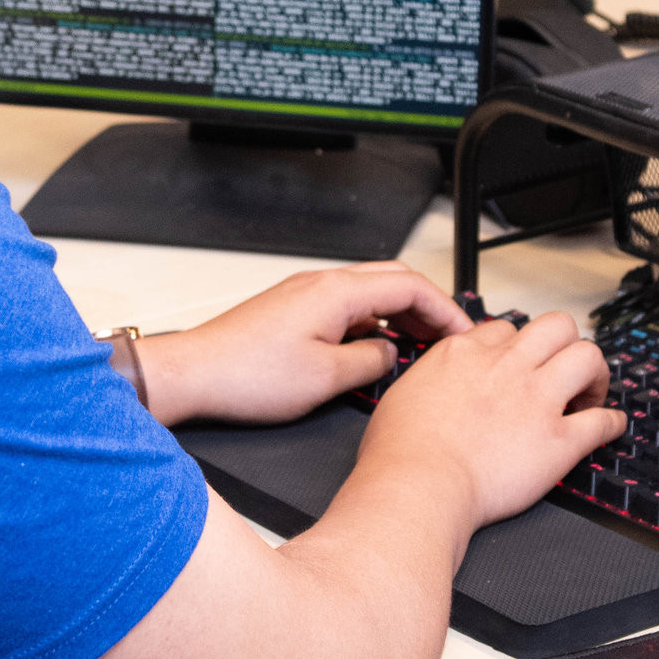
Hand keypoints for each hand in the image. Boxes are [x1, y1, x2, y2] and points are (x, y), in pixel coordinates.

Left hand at [128, 262, 467, 426]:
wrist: (195, 375)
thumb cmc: (246, 375)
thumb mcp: (326, 379)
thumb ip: (371, 362)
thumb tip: (390, 355)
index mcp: (337, 292)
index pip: (411, 285)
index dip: (445, 309)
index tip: (463, 333)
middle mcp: (322, 284)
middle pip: (393, 280)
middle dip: (427, 307)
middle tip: (446, 338)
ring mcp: (305, 295)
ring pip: (369, 294)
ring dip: (398, 315)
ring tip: (416, 347)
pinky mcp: (292, 311)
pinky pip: (345, 308)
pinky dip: (371, 323)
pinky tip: (373, 351)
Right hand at [353, 308, 621, 526]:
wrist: (418, 486)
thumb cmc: (400, 452)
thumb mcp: (403, 392)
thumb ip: (430, 376)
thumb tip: (437, 381)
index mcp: (466, 354)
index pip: (506, 329)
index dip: (518, 346)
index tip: (520, 363)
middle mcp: (507, 368)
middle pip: (557, 326)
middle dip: (565, 343)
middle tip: (562, 368)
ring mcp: (537, 401)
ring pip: (588, 358)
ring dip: (594, 374)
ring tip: (589, 392)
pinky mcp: (558, 441)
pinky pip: (602, 421)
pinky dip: (612, 422)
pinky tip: (611, 426)